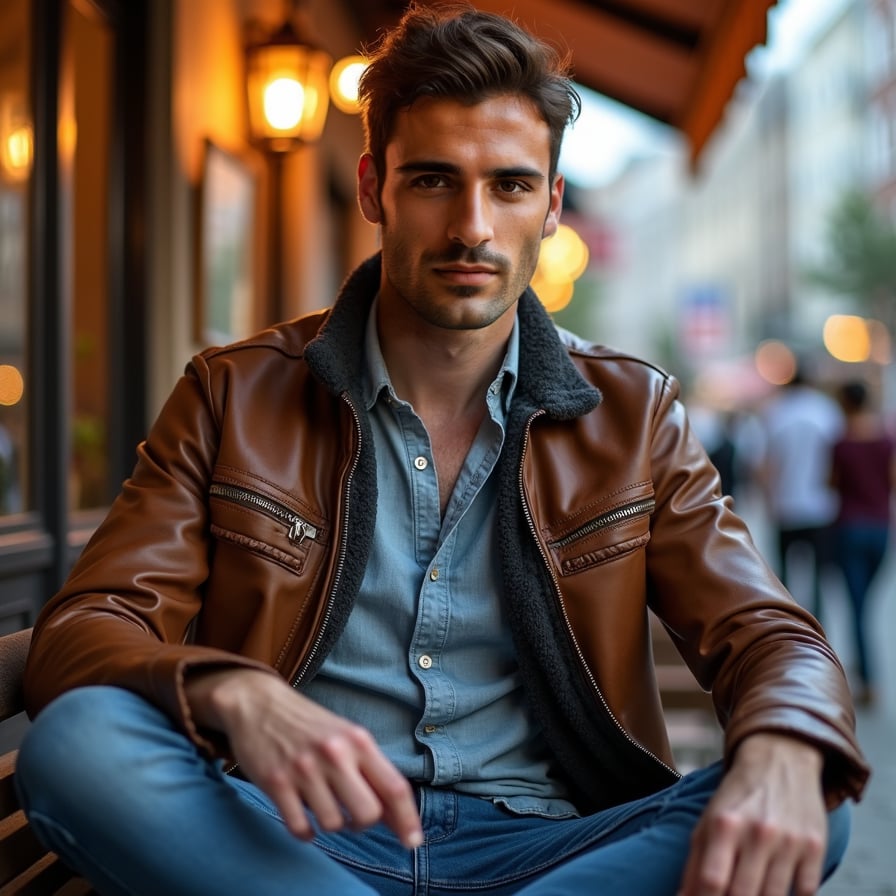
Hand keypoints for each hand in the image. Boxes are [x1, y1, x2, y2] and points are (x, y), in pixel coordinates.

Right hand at [185, 667, 422, 847]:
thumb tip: (397, 815)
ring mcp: (304, 769)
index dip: (407, 820)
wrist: (259, 703)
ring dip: (331, 824)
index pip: (394, 787)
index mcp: (358, 741)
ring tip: (323, 805)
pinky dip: (305, 832)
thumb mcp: (346, 736)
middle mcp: (335, 754)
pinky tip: (304, 819)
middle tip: (351, 816)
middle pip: (368, 813)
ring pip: (333, 824)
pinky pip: (300, 828)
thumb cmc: (309, 725)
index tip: (413, 842)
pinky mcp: (276, 782)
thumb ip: (370, 770)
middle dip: (363, 823)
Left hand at [678, 734, 826, 895]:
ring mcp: (789, 840)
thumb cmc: (737, 797)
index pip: (712, 879)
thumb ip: (695, 862)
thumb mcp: (709, 819)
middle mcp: (757, 832)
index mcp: (724, 824)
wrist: (780, 759)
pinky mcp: (816, 847)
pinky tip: (778, 892)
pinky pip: (806, 892)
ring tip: (750, 895)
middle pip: (742, 894)